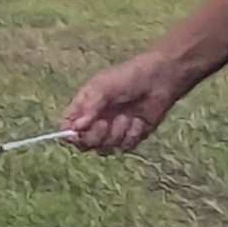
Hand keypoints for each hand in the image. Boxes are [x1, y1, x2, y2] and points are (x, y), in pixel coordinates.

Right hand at [63, 52, 182, 154]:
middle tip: (104, 123)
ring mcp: (113, 131)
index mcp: (84, 107)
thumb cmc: (127, 78)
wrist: (159, 81)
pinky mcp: (131, 137)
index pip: (67, 127)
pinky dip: (132, 134)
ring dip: (117, 133)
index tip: (78, 133)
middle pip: (85, 143)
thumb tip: (76, 128)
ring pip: (105, 148)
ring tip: (128, 116)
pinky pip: (125, 146)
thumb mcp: (103, 88)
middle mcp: (96, 121)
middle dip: (95, 136)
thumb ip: (89, 108)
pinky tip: (139, 121)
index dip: (70, 134)